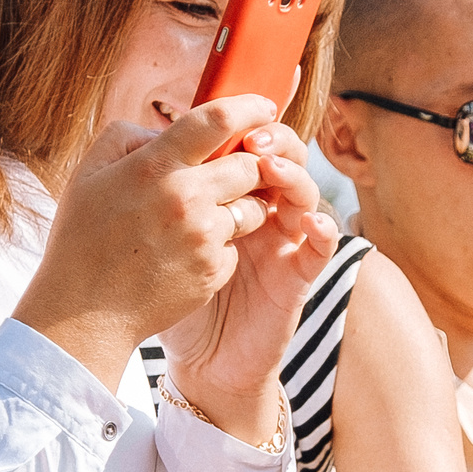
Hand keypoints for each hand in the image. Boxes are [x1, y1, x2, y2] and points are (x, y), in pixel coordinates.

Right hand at [12, 96, 331, 404]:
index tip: (264, 106)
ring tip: (200, 219)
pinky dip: (220, 246)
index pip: (219, 119)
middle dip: (249, 164)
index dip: (249, 106)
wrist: (83, 313)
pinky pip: (236, 246)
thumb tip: (168, 130)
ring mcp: (204, 237)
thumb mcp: (89, 172)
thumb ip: (129, 137)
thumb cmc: (82, 239)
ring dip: (238, 206)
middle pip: (250, 165)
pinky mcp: (215, 271)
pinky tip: (185, 255)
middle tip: (234, 171)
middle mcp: (185, 198)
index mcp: (154, 166)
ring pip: (251, 208)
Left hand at [161, 113, 339, 429]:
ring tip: (270, 170)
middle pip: (283, 158)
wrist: (195, 359)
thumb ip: (157, 194)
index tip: (223, 112)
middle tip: (252, 137)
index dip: (242, 124)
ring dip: (294, 176)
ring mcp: (282, 242)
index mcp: (225, 196)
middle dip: (272, 140)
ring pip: (305, 194)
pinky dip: (323, 229)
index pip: (243, 146)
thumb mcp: (157, 238)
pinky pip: (321, 246)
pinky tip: (309, 221)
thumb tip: (148, 141)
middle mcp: (260, 212)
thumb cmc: (170, 295)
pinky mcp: (297, 277)